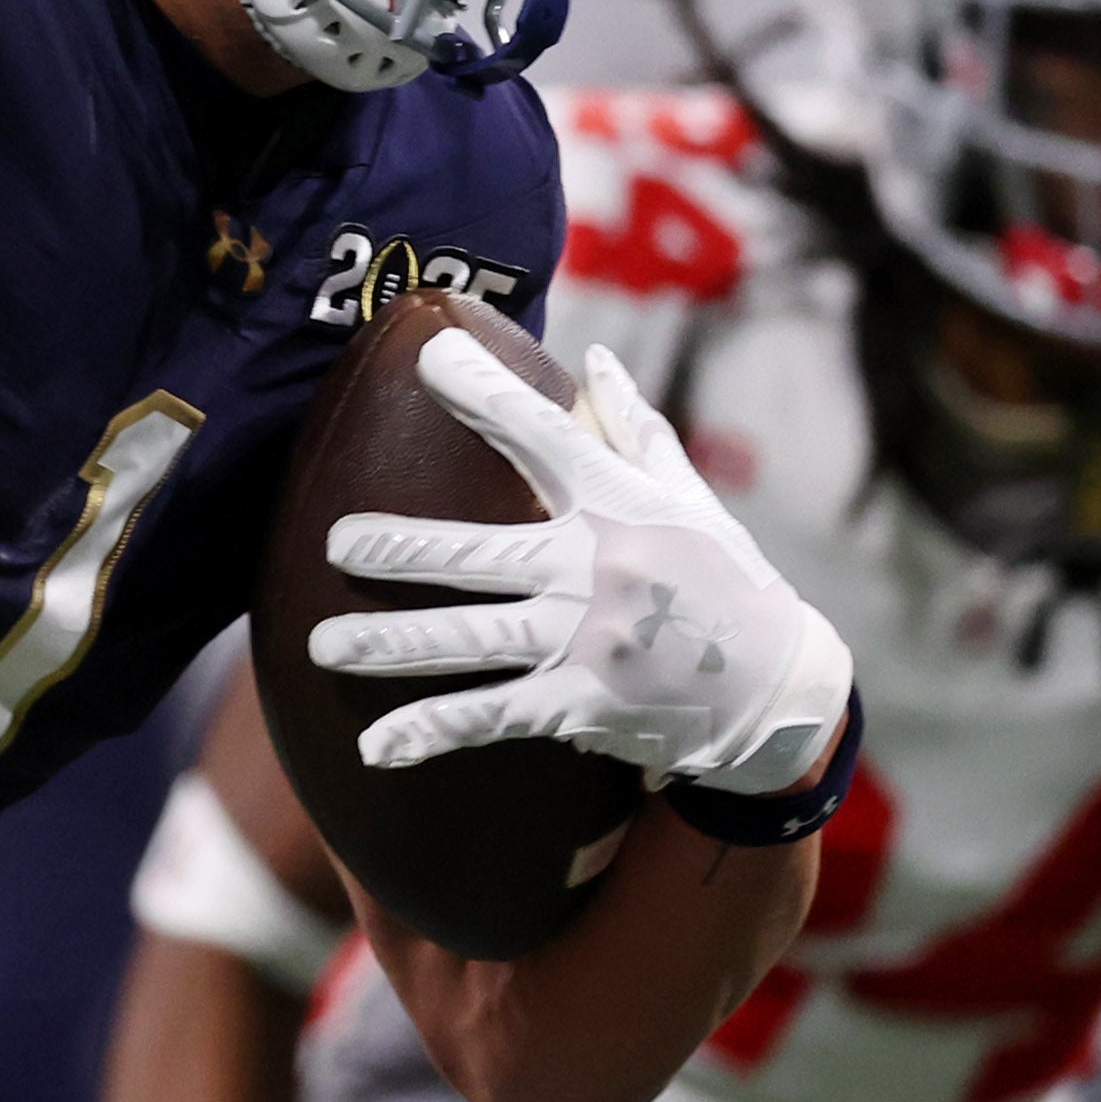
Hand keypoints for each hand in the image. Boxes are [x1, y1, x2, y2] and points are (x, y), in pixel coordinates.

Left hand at [306, 329, 851, 791]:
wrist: (780, 692)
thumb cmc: (727, 583)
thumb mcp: (692, 499)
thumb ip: (635, 430)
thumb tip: (594, 361)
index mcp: (619, 505)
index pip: (544, 435)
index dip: (486, 394)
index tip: (429, 355)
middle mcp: (598, 569)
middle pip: (484, 553)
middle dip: (405, 549)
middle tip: (334, 545)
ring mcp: (589, 641)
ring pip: (474, 639)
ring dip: (394, 645)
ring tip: (320, 648)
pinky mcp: (585, 705)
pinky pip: (496, 717)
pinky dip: (435, 731)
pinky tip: (377, 746)